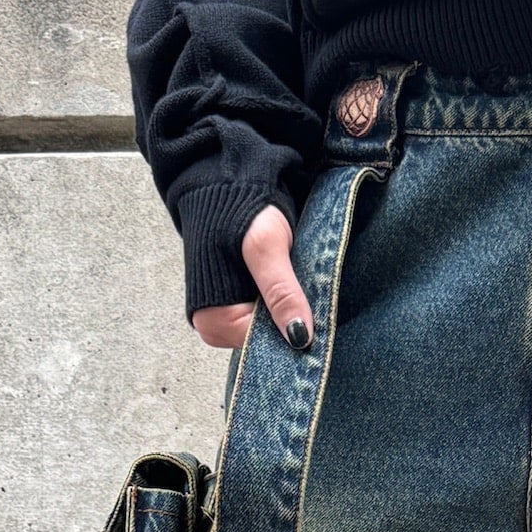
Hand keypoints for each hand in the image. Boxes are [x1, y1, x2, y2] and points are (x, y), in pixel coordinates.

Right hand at [191, 204, 313, 350]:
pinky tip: (290, 287)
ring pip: (271, 331)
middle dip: (291, 323)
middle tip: (309, 296)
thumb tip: (299, 337)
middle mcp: (216, 327)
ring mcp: (227, 319)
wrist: (227, 183)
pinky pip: (268, 317)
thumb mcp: (266, 249)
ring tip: (298, 286)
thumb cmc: (240, 211)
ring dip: (289, 312)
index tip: (317, 321)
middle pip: (267, 342)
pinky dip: (284, 305)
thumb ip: (281, 292)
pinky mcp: (238, 305)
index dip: (293, 335)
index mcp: (213, 322)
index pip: (265, 348)